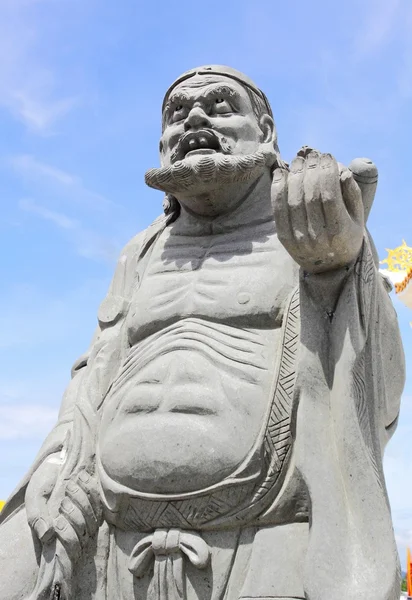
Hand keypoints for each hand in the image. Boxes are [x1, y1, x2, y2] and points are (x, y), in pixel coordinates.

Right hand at [26, 455, 100, 559]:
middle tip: (63, 497)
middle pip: (83, 530)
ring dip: (82, 499)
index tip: (57, 519)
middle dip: (74, 513)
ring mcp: (87, 514)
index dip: (68, 535)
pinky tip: (81, 477)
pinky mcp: (96, 500)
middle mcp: (75, 527)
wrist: (57, 462)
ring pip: (93, 516)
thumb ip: (37, 516)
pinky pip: (98, 500)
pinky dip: (90, 488)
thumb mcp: (35, 498)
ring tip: (70, 485)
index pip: (70, 545)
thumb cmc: (43, 483)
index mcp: (58, 532)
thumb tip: (46, 535)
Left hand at [272, 148, 363, 273]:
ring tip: (298, 160)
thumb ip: (352, 193)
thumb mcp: (358, 217)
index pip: (329, 196)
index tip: (327, 156)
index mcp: (339, 232)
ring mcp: (298, 239)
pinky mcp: (284, 239)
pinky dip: (277, 189)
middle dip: (310, 170)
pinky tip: (281, 173)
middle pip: (309, 197)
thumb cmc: (346, 235)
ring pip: (292, 201)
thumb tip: (340, 169)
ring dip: (294, 176)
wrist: (329, 267)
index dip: (326, 172)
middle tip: (311, 155)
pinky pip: (278, 210)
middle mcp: (317, 237)